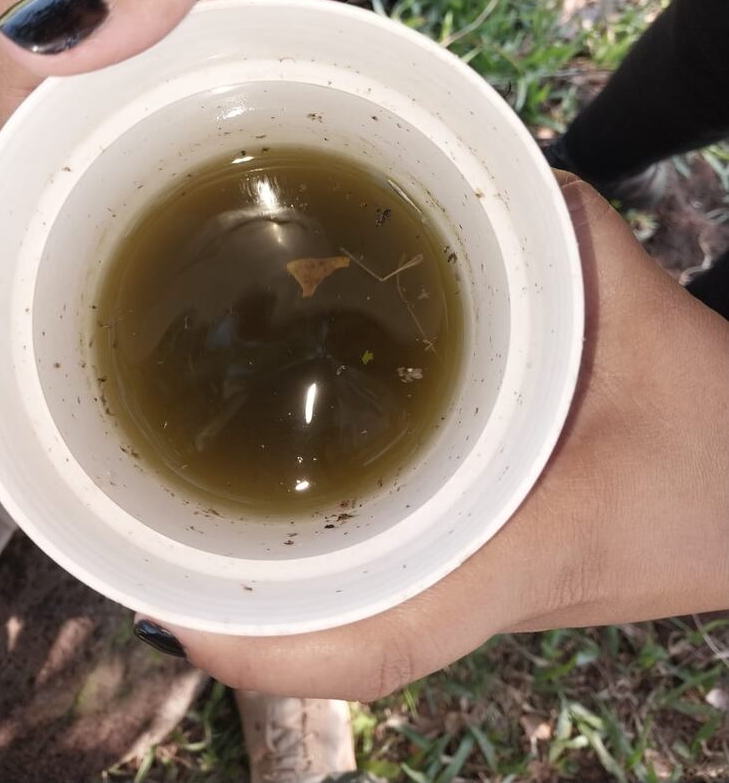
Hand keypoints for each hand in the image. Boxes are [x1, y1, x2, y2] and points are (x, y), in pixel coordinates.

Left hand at [145, 174, 728, 698]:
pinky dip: (328, 531)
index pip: (370, 641)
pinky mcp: (492, 562)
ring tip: (184, 494)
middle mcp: (484, 586)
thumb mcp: (632, 303)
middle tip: (140, 509)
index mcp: (520, 546)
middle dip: (229, 591)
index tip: (157, 596)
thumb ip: (552, 225)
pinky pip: (386, 559)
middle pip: (327, 629)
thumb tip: (459, 167)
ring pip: (350, 599)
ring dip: (268, 566)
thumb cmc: (717, 431)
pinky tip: (288, 470)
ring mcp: (485, 585)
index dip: (257, 644)